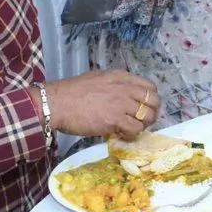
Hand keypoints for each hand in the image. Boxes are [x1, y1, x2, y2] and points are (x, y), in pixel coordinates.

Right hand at [45, 69, 161, 137]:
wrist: (57, 103)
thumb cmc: (73, 92)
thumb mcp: (98, 79)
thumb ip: (114, 85)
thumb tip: (124, 96)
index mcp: (121, 77)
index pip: (150, 87)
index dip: (151, 99)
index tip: (144, 108)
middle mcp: (125, 88)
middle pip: (154, 101)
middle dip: (152, 113)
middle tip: (142, 121)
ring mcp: (121, 103)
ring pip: (147, 117)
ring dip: (142, 125)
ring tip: (130, 129)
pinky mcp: (115, 119)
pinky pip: (135, 129)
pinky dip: (131, 134)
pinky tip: (121, 134)